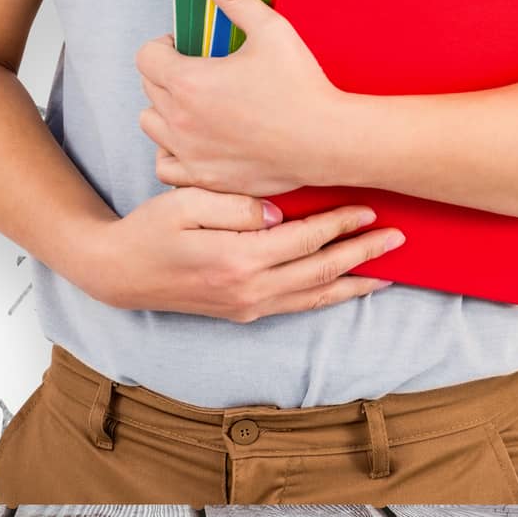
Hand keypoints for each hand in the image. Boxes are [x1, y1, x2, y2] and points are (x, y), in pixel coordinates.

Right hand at [77, 187, 403, 321]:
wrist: (119, 273)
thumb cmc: (148, 229)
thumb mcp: (183, 204)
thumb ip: (234, 206)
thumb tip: (278, 212)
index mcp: (238, 260)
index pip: (303, 240)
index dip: (339, 223)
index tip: (368, 206)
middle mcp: (250, 291)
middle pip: (320, 271)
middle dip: (362, 253)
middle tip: (398, 238)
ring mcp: (249, 306)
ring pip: (315, 296)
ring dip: (354, 282)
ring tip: (388, 270)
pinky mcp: (244, 312)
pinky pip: (298, 305)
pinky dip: (328, 297)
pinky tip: (344, 288)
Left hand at [136, 0, 345, 193]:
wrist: (328, 141)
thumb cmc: (301, 86)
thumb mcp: (270, 30)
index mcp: (188, 82)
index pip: (145, 57)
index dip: (162, 46)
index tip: (183, 46)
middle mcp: (180, 120)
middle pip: (148, 89)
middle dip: (166, 75)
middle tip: (198, 71)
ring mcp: (191, 154)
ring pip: (151, 126)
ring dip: (165, 111)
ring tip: (194, 105)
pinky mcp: (205, 179)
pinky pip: (165, 167)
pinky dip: (172, 153)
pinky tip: (194, 141)